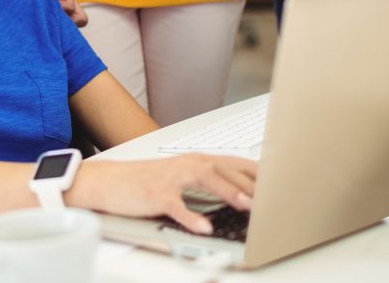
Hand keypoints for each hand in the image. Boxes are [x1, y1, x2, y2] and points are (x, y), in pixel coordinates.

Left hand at [0, 0, 87, 26]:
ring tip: (42, 21)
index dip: (61, 12)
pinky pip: (59, 21)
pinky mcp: (49, 8)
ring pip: (71, 19)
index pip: (71, 6)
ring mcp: (56, 0)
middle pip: (78, 15)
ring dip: (60, 23)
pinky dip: (54, 24)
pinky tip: (39, 22)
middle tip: (48, 20)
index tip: (45, 11)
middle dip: (67, 21)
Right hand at [73, 154, 255, 233]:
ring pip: (205, 180)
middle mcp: (186, 164)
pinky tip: (204, 227)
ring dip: (228, 191)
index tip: (278, 183)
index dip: (256, 172)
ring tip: (247, 206)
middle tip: (271, 198)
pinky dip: (191, 217)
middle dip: (250, 183)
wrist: (109, 181)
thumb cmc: (146, 183)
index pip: (232, 163)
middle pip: (224, 169)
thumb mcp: (180, 179)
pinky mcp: (156, 194)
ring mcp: (170, 178)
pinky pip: (176, 206)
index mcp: (194, 160)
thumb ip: (206, 184)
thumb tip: (238, 195)